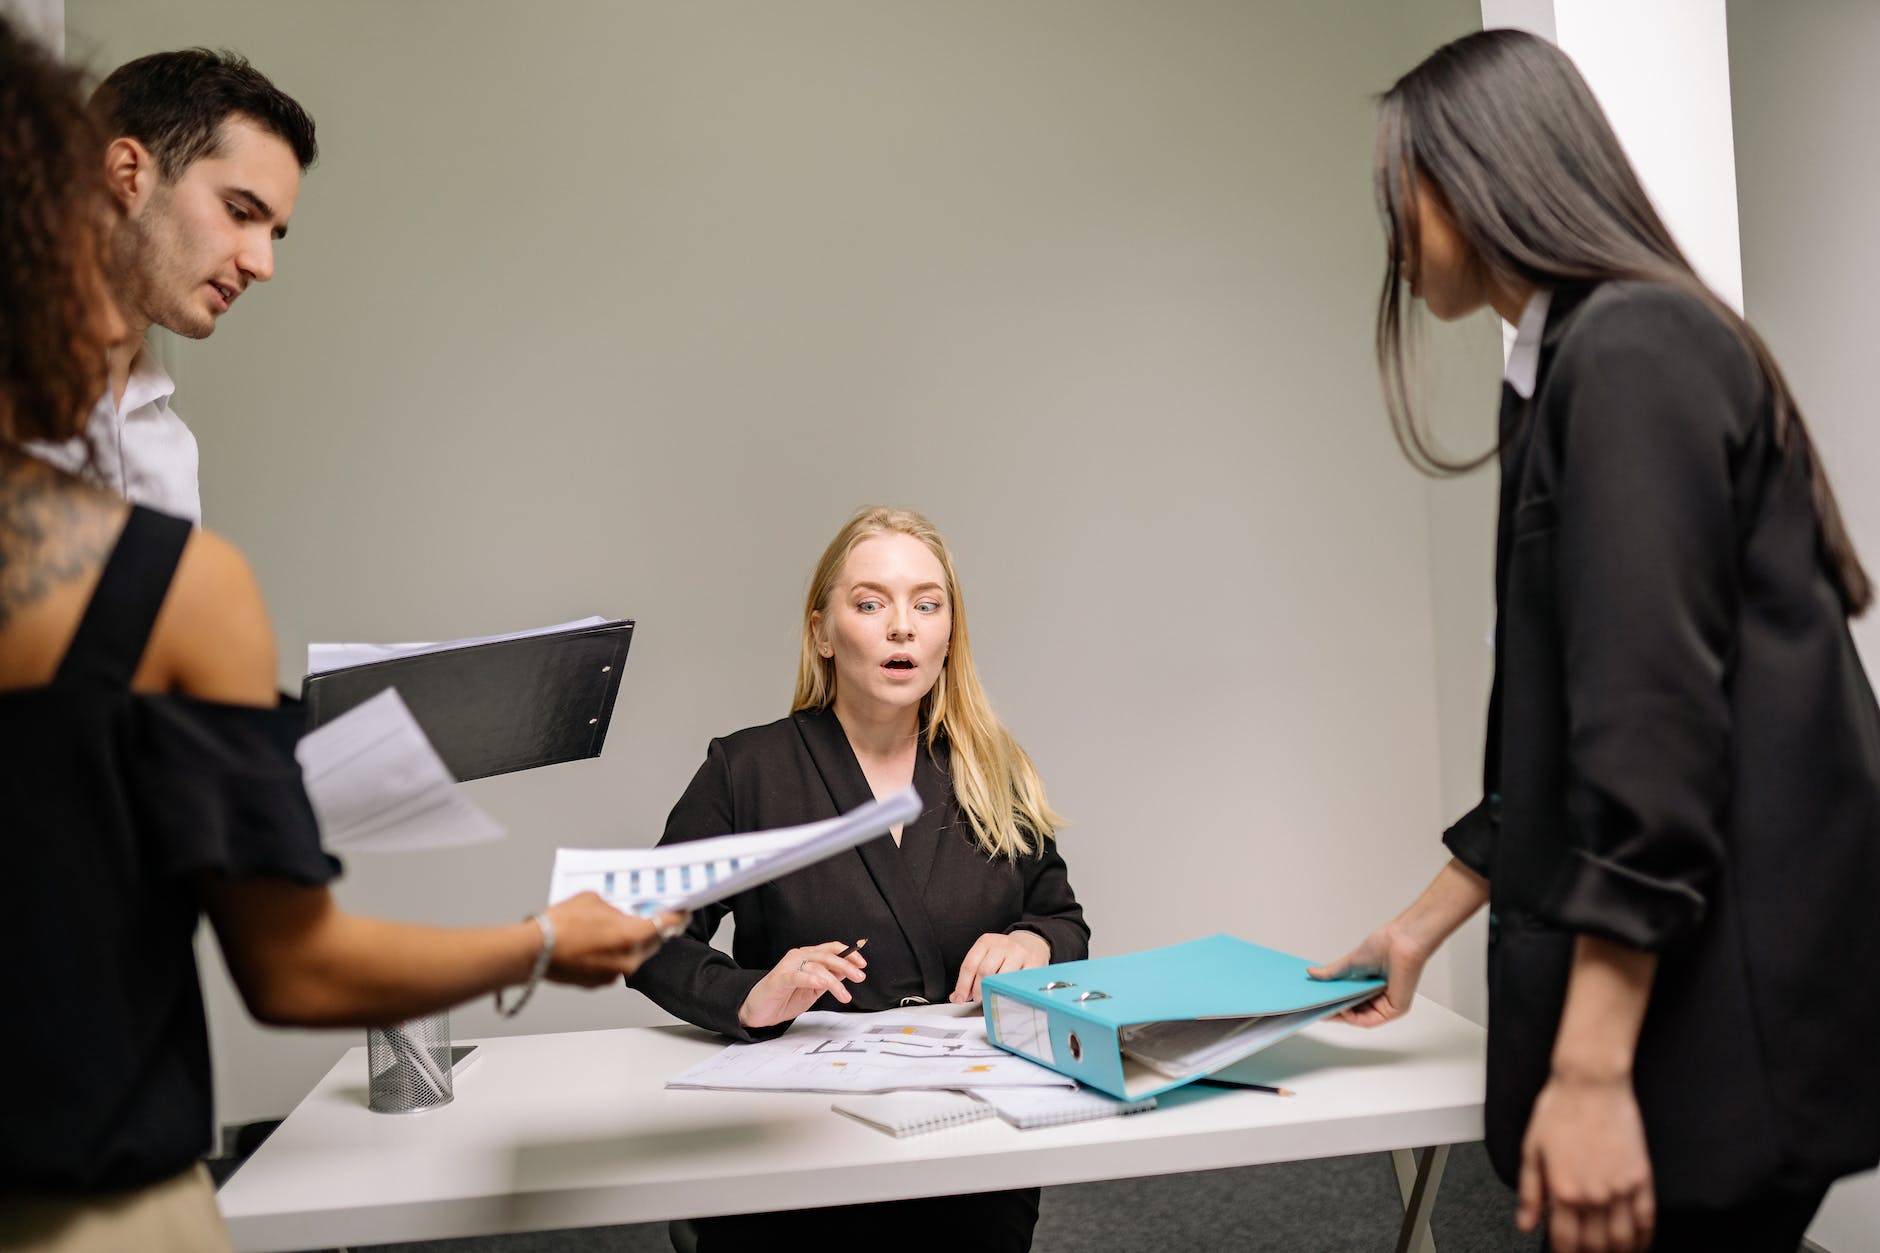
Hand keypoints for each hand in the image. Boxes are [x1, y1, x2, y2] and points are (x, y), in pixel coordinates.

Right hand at [542, 893, 684, 986]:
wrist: (534, 950)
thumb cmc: (560, 925)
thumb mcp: (593, 900)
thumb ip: (614, 907)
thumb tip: (619, 912)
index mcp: (632, 935)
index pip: (667, 925)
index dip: (677, 917)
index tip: (682, 912)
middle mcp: (628, 959)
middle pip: (653, 943)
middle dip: (654, 931)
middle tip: (652, 918)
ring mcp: (614, 974)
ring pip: (634, 957)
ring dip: (631, 944)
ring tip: (614, 930)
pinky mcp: (599, 983)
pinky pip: (615, 966)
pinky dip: (613, 956)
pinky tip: (597, 944)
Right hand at [738, 941, 868, 1028]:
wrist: (758, 1010)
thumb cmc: (784, 998)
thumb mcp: (813, 990)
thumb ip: (828, 979)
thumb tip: (848, 972)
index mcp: (808, 958)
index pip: (831, 949)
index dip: (848, 954)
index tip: (862, 964)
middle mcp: (799, 957)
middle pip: (826, 956)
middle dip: (846, 966)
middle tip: (860, 977)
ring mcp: (789, 966)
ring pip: (816, 967)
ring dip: (833, 981)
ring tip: (844, 996)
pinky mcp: (780, 978)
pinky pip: (798, 976)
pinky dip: (811, 978)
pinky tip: (822, 983)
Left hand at [951, 930, 1050, 1003]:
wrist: (1031, 943)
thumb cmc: (1005, 954)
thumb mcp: (985, 956)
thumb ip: (971, 975)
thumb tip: (956, 997)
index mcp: (986, 942)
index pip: (970, 965)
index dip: (963, 985)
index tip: (960, 998)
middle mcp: (1002, 944)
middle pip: (985, 971)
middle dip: (978, 990)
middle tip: (978, 999)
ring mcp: (1019, 953)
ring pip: (1002, 977)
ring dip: (994, 992)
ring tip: (992, 998)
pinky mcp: (1034, 963)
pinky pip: (1019, 982)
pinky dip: (1011, 992)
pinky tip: (1008, 995)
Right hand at [1306, 921, 1428, 1026]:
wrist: (1401, 941)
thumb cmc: (1384, 946)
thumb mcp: (1350, 963)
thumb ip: (1331, 972)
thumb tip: (1311, 973)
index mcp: (1370, 986)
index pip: (1349, 1001)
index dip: (1332, 1004)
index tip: (1316, 1004)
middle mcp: (1380, 997)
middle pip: (1354, 1012)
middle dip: (1334, 1012)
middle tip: (1316, 1011)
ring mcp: (1387, 1004)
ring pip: (1361, 1018)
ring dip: (1342, 1017)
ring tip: (1325, 1010)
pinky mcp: (1395, 1009)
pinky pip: (1371, 1020)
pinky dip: (1354, 1018)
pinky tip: (1342, 1009)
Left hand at [1517, 1070, 1655, 1251]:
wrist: (1591, 1083)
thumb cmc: (1557, 1110)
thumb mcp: (1531, 1149)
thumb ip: (1529, 1192)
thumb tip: (1526, 1225)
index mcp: (1562, 1190)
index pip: (1565, 1241)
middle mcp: (1593, 1195)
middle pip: (1595, 1245)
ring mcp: (1620, 1188)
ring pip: (1622, 1239)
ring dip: (1618, 1252)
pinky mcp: (1641, 1177)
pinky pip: (1647, 1219)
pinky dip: (1644, 1238)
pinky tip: (1638, 1244)